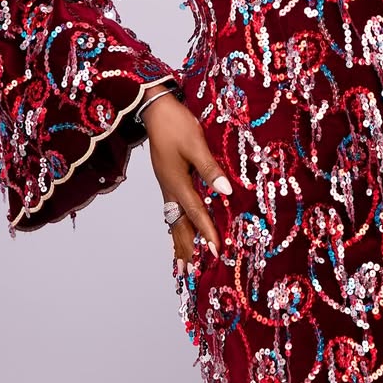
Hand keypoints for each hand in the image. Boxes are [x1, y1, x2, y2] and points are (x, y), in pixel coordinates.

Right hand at [142, 88, 231, 281]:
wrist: (155, 109)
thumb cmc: (176, 124)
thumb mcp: (196, 144)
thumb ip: (210, 169)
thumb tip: (226, 191)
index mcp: (177, 182)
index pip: (195, 213)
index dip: (208, 232)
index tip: (217, 252)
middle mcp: (169, 188)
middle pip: (178, 224)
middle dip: (185, 248)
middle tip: (188, 273)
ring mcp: (166, 185)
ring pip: (173, 219)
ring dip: (178, 241)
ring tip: (181, 262)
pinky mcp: (167, 179)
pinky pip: (172, 210)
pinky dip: (176, 226)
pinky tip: (178, 230)